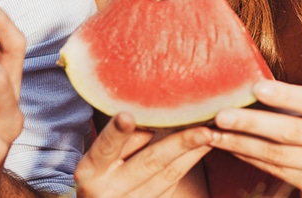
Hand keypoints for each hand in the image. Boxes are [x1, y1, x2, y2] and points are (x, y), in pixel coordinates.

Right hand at [74, 112, 213, 197]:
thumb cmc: (99, 177)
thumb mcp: (98, 160)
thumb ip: (120, 141)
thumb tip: (150, 111)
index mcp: (91, 170)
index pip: (106, 147)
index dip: (117, 132)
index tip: (127, 116)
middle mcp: (108, 189)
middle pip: (149, 162)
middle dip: (179, 143)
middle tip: (203, 128)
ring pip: (169, 175)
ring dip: (192, 152)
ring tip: (211, 133)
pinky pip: (173, 184)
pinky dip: (188, 164)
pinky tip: (201, 148)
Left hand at [210, 80, 301, 196]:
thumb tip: (257, 86)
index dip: (286, 95)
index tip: (258, 86)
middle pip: (291, 133)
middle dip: (252, 124)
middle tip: (221, 115)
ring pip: (279, 157)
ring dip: (242, 145)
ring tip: (213, 134)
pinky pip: (278, 172)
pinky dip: (251, 159)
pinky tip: (230, 148)